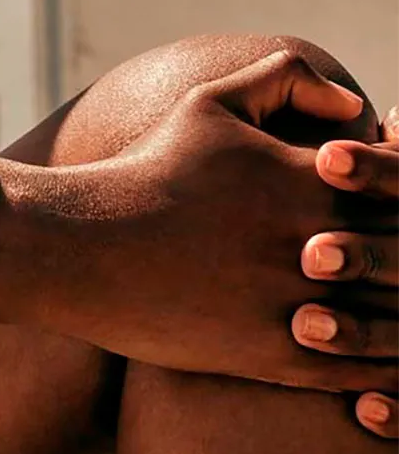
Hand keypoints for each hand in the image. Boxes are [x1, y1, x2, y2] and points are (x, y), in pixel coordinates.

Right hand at [45, 52, 396, 392]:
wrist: (84, 245)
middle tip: (392, 261)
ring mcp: (297, 303)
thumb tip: (354, 103)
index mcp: (312, 180)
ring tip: (388, 310)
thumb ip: (285, 80)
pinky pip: (357, 372)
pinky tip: (372, 361)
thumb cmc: (148, 170)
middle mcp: (317, 243)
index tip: (387, 206)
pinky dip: (378, 370)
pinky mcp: (274, 357)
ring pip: (394, 323)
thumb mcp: (207, 102)